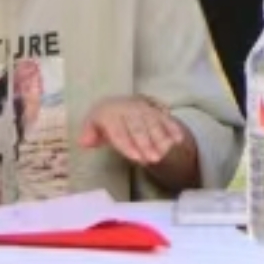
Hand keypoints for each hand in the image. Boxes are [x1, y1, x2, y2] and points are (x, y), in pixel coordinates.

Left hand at [76, 96, 194, 174]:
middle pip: (138, 128)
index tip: (137, 158)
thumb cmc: (105, 122)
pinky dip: (173, 128)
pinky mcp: (156, 110)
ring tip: (165, 153)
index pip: (119, 131)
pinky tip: (178, 140)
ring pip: (154, 123)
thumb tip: (85, 142)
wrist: (118, 104)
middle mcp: (127, 108)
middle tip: (154, 159)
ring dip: (161, 139)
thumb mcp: (92, 126)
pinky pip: (166, 118)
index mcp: (109, 113)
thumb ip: (89, 135)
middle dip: (146, 144)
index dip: (128, 145)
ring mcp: (143, 108)